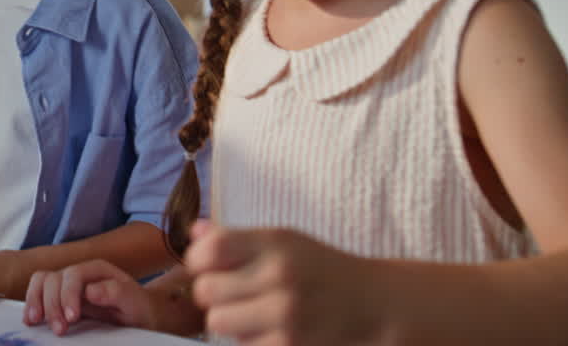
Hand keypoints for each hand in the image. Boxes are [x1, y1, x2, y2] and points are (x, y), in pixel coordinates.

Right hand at [22, 260, 154, 335]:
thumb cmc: (138, 307)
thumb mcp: (135, 301)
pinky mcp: (59, 298)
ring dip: (36, 302)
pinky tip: (32, 320)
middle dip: (52, 305)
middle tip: (60, 330)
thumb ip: (116, 292)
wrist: (139, 315)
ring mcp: (66, 285)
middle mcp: (78, 274)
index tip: (72, 318)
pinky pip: (38, 293)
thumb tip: (90, 290)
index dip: (68, 295)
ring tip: (36, 322)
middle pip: (53, 279)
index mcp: (96, 270)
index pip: (73, 274)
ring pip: (41, 282)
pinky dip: (32, 304)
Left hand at [185, 220, 382, 344]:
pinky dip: (250, 340)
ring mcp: (285, 316)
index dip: (199, 259)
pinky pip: (241, 345)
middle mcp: (280, 277)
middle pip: (205, 289)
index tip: (210, 265)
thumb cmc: (320, 270)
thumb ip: (235, 238)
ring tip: (253, 312)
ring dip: (229, 320)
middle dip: (213, 293)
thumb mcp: (284, 241)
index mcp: (275, 243)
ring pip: (218, 322)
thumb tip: (193, 232)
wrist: (374, 307)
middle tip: (234, 292)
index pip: (209, 249)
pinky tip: (271, 330)